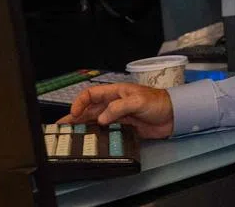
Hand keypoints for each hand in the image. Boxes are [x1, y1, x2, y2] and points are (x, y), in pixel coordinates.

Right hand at [57, 83, 173, 138]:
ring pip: (95, 121)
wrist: (173, 115)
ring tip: (70, 136)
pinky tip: (89, 141)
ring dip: (83, 127)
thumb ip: (119, 108)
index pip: (91, 94)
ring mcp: (117, 116)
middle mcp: (113, 104)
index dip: (80, 102)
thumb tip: (102, 119)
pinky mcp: (123, 128)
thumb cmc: (157, 102)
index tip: (74, 114)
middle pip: (90, 110)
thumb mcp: (138, 100)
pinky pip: (106, 131)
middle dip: (75, 117)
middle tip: (61, 128)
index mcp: (115, 92)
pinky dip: (96, 135)